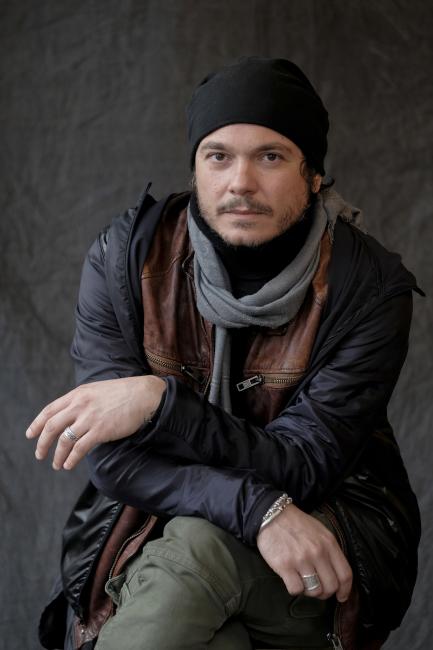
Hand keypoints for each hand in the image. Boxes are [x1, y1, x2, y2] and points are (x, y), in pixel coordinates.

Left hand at [26, 376, 165, 470]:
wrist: (144, 395)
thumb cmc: (124, 393)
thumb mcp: (97, 391)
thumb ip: (82, 401)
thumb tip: (71, 415)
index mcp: (78, 394)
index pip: (49, 410)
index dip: (37, 424)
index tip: (31, 434)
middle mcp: (80, 405)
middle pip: (52, 426)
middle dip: (42, 443)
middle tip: (39, 454)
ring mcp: (90, 418)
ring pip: (64, 440)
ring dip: (57, 455)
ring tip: (57, 465)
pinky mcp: (100, 430)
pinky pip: (79, 448)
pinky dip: (71, 459)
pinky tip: (69, 464)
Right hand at [257, 503, 351, 601]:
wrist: (272, 514)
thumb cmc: (296, 524)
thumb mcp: (320, 531)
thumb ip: (330, 550)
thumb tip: (337, 574)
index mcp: (329, 543)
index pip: (345, 574)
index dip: (345, 590)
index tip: (341, 596)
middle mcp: (317, 552)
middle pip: (331, 586)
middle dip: (325, 592)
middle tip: (318, 589)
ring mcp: (301, 560)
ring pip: (314, 591)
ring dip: (310, 591)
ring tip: (303, 582)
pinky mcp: (284, 566)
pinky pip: (296, 590)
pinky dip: (295, 589)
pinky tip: (291, 579)